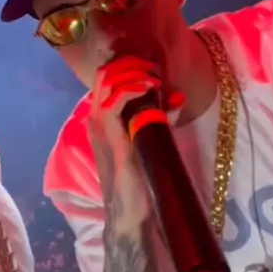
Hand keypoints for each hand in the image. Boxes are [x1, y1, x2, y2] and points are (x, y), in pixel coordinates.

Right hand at [88, 56, 161, 228]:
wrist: (130, 208)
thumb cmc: (140, 176)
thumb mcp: (150, 137)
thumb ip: (160, 117)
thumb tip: (177, 96)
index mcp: (102, 117)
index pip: (106, 77)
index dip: (129, 65)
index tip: (153, 68)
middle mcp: (95, 117)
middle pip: (106, 73)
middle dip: (132, 63)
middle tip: (154, 68)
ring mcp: (99, 125)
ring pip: (108, 80)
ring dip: (134, 72)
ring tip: (154, 78)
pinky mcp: (110, 135)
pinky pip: (115, 100)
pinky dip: (132, 87)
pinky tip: (148, 88)